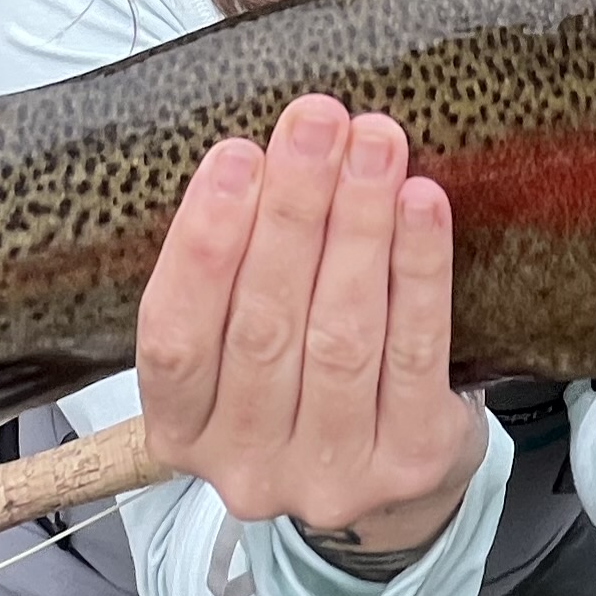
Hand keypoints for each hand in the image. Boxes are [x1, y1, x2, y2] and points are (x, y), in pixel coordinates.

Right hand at [137, 94, 487, 551]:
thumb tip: (266, 147)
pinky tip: (421, 204)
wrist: (394, 470)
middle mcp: (245, 465)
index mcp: (180, 430)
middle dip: (292, 209)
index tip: (236, 155)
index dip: (203, 244)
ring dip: (358, 225)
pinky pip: (414, 352)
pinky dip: (418, 268)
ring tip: (375, 144)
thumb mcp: (239, 341)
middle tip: (317, 121)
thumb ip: (235, 268)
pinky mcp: (408, 463)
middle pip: (264, 325)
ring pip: (340, 335)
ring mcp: (328, 474)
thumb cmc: (303, 376)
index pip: (175, 337)